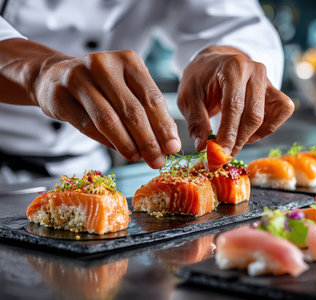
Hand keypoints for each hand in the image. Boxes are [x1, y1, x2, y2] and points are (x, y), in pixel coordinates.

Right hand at [31, 48, 179, 167]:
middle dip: (148, 141)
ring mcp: (79, 78)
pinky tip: (118, 150)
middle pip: (132, 111)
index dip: (164, 126)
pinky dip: (106, 142)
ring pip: (109, 120)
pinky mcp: (60, 96)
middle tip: (157, 161)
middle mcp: (104, 65)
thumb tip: (169, 143)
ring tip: (138, 158)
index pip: (152, 98)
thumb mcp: (128, 88)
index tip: (173, 148)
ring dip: (127, 145)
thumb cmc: (102, 86)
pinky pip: (88, 126)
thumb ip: (148, 110)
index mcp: (129, 60)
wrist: (55, 77)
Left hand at [177, 46, 293, 155]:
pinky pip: (282, 111)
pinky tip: (250, 132)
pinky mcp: (275, 90)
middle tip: (225, 155)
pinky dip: (268, 127)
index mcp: (232, 68)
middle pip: (254, 115)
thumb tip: (203, 147)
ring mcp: (268, 80)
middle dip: (239, 140)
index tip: (221, 153)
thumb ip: (196, 121)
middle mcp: (255, 71)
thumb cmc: (200, 79)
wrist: (214, 62)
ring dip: (253, 135)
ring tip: (235, 140)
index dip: (229, 132)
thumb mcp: (188, 97)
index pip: (234, 106)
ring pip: (270, 116)